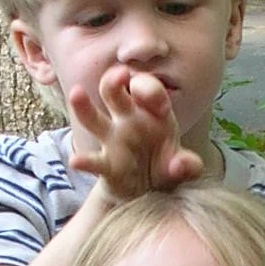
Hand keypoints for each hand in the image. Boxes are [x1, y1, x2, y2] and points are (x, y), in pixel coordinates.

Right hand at [67, 63, 205, 200]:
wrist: (149, 190)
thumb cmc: (166, 165)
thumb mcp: (183, 166)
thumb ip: (189, 165)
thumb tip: (181, 164)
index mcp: (151, 111)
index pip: (148, 89)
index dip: (152, 92)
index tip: (160, 108)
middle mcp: (128, 119)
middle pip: (115, 92)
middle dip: (115, 81)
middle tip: (120, 74)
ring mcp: (113, 139)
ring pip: (94, 118)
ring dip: (84, 106)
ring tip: (76, 94)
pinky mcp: (106, 164)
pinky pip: (94, 160)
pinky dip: (85, 161)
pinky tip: (76, 162)